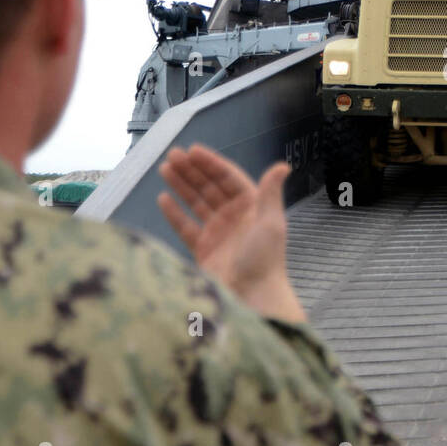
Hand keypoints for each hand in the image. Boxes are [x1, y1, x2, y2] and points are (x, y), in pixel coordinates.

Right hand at [157, 144, 306, 323]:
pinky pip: (185, 226)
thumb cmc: (264, 257)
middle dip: (192, 171)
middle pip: (209, 187)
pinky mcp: (202, 249)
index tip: (192, 150)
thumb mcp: (270, 222)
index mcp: (251, 206)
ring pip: (196, 202)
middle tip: (172, 155)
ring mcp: (217, 232)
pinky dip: (174, 213)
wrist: (252, 295)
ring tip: (165, 169)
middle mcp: (233, 216)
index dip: (211, 163)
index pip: (228, 178)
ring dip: (181, 186)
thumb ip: (270, 192)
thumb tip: (283, 166)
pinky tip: (163, 198)